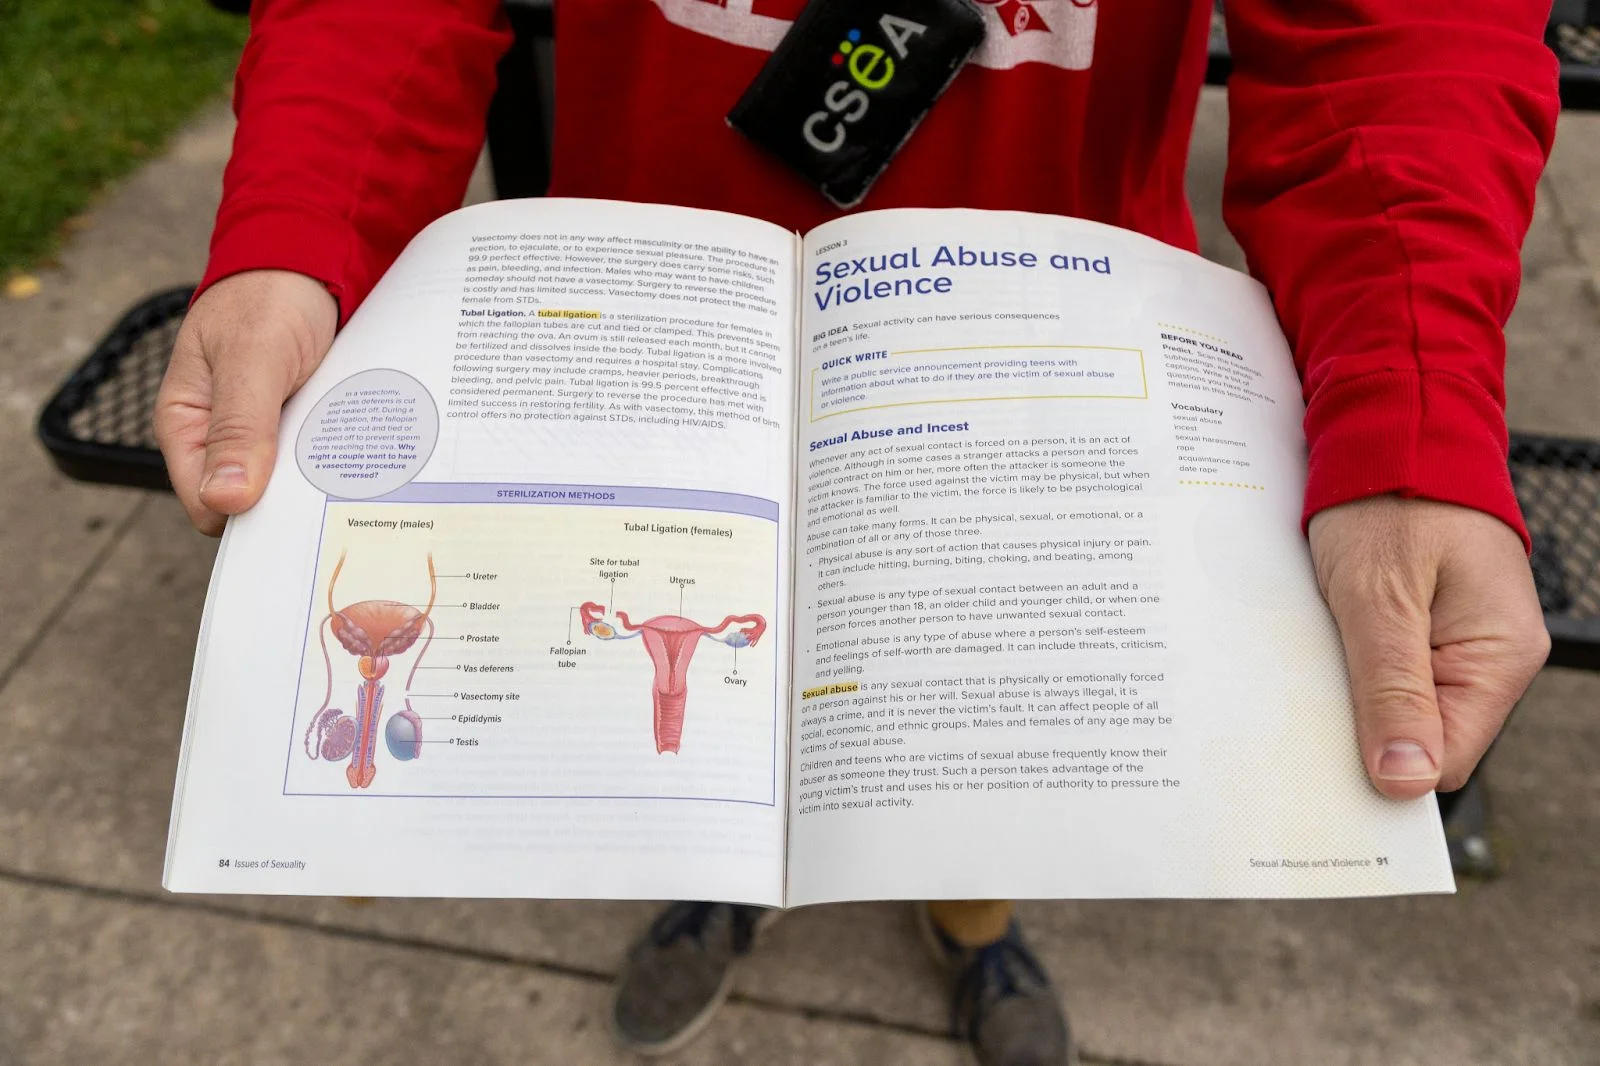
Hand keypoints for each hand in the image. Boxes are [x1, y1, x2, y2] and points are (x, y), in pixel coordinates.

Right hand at [154, 270, 337, 534]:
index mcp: (188, 426)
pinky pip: (318, 459)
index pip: (209, 506)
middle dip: (292, 509)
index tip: (298, 528)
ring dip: (322, 485)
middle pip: (255, 504)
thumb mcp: (254, 356)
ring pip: (292, 485)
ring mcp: (265, 433)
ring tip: (361, 484)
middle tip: (341, 509)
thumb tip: (224, 501)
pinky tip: (369, 462)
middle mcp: (222, 437)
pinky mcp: (302, 424)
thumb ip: (239, 426)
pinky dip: (340, 461)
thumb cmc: (267, 296)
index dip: (249, 522)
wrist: (306, 256)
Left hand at [1310, 496, 1548, 799]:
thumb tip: (1406, 781)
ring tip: (1315, 656)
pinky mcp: (1426, 623)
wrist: (1390, 429)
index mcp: (1498, 657)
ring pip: (1395, 703)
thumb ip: (1391, 689)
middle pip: (1419, 737)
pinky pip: (1385, 668)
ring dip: (1350, 689)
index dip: (1385, 765)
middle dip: (1361, 727)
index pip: (1443, 760)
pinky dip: (1350, 661)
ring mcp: (1458, 640)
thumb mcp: (1378, 598)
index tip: (1326, 757)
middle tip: (1307, 699)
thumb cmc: (1388, 500)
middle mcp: (1488, 657)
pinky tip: (1322, 641)